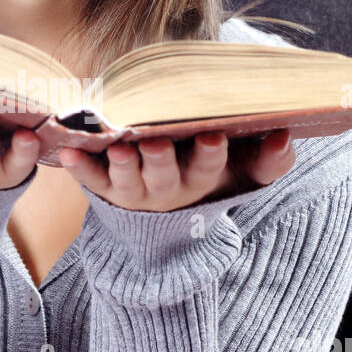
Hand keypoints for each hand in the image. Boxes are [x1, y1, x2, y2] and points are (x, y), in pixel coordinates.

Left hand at [57, 129, 296, 211]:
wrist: (163, 215)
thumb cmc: (207, 172)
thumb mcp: (243, 170)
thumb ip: (270, 159)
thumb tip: (286, 136)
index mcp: (200, 179)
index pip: (208, 168)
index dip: (210, 155)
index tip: (212, 137)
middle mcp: (166, 188)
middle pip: (164, 176)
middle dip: (161, 160)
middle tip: (157, 142)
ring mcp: (133, 189)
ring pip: (127, 180)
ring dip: (122, 165)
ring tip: (117, 148)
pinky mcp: (105, 188)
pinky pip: (90, 180)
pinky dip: (79, 168)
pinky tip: (66, 153)